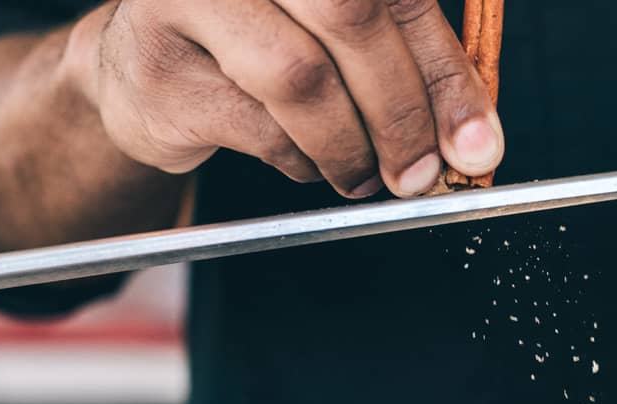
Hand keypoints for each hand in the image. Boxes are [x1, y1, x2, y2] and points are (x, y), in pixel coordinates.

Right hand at [67, 0, 503, 196]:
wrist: (139, 66)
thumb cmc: (259, 40)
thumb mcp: (340, 32)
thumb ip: (410, 63)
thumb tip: (476, 141)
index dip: (445, 70)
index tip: (477, 142)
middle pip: (351, 14)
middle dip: (401, 111)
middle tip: (420, 173)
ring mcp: (190, 0)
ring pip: (303, 79)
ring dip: (351, 146)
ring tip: (365, 174)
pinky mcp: (160, 67)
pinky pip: (261, 129)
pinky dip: (302, 161)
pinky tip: (306, 160)